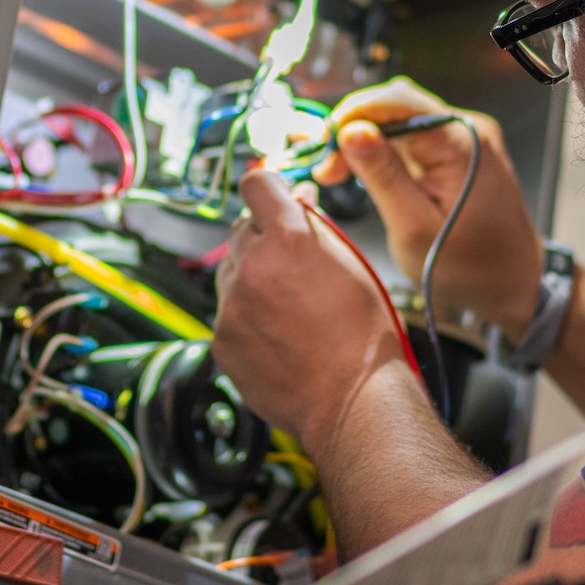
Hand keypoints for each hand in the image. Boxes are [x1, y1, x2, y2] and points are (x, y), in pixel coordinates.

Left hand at [212, 171, 411, 449]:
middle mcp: (253, 266)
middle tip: (290, 264)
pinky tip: (277, 335)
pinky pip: (226, 313)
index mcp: (289, 239)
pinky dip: (244, 318)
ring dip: (251, 279)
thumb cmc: (364, 338)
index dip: (265, 188)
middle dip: (263, 240)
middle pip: (242, 230)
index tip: (269, 196)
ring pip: (230, 272)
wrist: (352, 400)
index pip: (256, 184)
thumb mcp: (352, 265)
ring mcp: (232, 304)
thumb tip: (299, 203)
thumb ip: (318, 228)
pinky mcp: (221, 338)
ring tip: (288, 308)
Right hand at [315, 78, 543, 336]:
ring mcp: (468, 137)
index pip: (397, 101)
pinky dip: (387, 151)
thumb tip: (349, 131)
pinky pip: (416, 137)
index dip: (352, 116)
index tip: (323, 147)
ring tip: (339, 173)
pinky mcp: (462, 151)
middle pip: (398, 105)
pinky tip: (368, 174)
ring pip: (403, 119)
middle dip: (355, 129)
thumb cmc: (468, 266)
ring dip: (367, 141)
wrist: (514, 283)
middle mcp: (469, 128)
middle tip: (327, 168)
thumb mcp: (414, 228)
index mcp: (462, 142)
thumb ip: (382, 175)